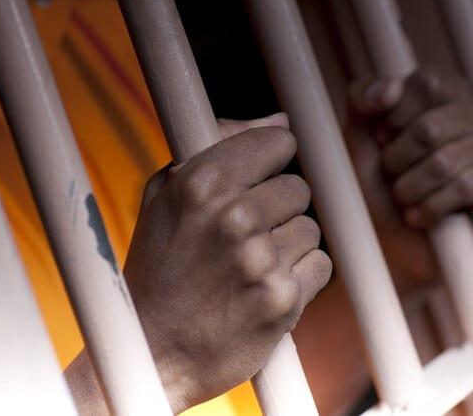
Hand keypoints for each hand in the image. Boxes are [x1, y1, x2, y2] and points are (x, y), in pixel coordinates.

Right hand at [124, 113, 331, 412]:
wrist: (152, 351)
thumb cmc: (159, 267)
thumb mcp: (165, 195)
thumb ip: (218, 145)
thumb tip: (280, 122)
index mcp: (202, 183)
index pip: (279, 142)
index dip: (270, 162)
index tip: (256, 181)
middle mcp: (234, 217)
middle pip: (298, 188)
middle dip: (277, 210)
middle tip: (243, 237)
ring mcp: (261, 260)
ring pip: (311, 229)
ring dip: (287, 246)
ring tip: (248, 267)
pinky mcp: (283, 300)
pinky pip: (320, 266)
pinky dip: (300, 278)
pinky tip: (264, 289)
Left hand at [356, 68, 472, 228]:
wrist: (395, 239)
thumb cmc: (378, 182)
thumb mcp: (357, 134)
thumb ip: (362, 98)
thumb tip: (391, 87)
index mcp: (445, 89)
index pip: (426, 83)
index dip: (393, 119)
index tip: (382, 141)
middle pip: (430, 127)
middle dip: (396, 161)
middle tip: (392, 176)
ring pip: (443, 163)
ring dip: (410, 189)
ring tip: (405, 198)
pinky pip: (464, 188)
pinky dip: (431, 208)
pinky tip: (422, 215)